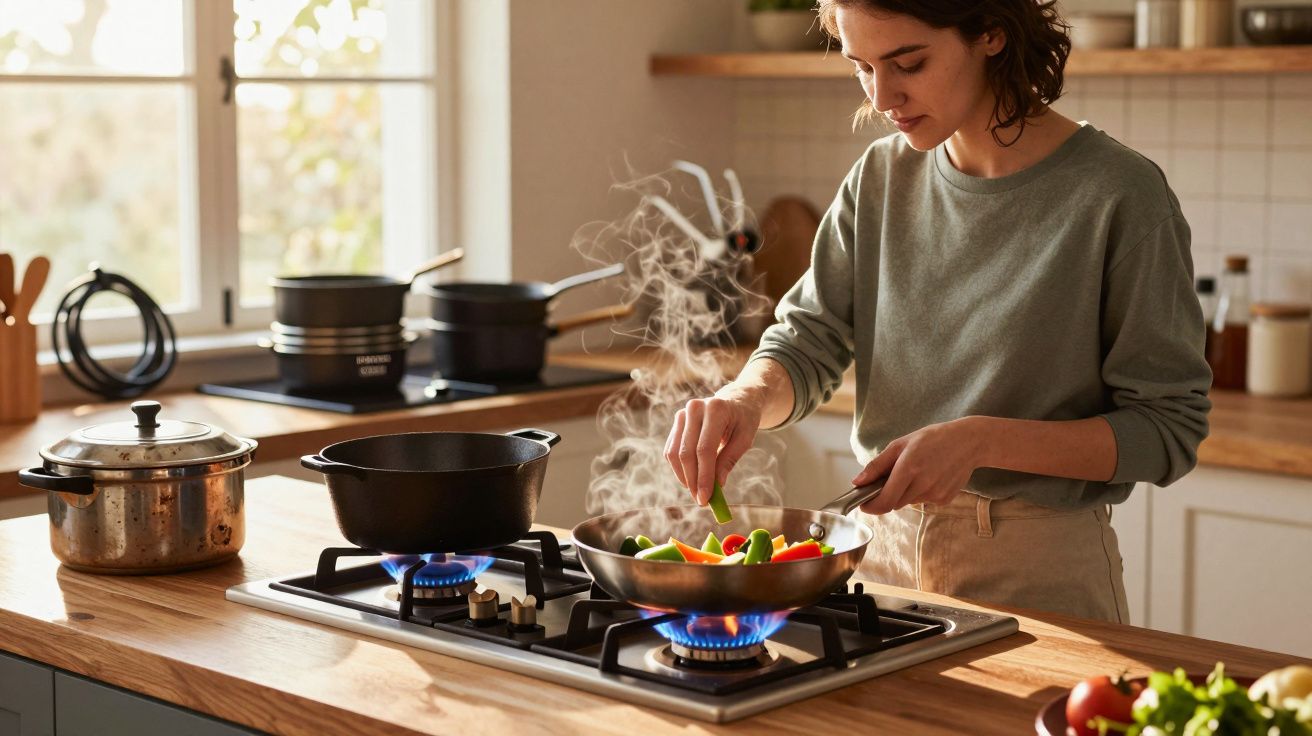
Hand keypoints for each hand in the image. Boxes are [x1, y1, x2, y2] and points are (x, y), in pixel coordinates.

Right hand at [664, 385, 763, 504]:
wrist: (736, 399)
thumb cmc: (744, 420)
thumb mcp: (745, 439)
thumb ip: (729, 460)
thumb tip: (716, 486)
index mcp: (716, 409)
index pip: (704, 449)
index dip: (703, 476)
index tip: (705, 499)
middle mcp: (695, 408)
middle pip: (687, 453)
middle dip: (692, 481)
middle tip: (701, 501)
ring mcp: (683, 414)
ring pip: (675, 453)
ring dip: (684, 477)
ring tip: (697, 492)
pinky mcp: (677, 422)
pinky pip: (671, 450)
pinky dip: (679, 468)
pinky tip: (691, 479)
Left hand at [852, 417, 987, 514]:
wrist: (970, 442)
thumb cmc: (933, 439)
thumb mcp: (901, 444)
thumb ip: (877, 465)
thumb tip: (857, 482)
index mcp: (909, 468)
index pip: (884, 501)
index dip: (870, 507)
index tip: (863, 504)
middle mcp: (923, 484)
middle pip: (894, 502)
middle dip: (888, 494)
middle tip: (894, 476)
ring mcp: (936, 494)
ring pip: (908, 502)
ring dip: (905, 492)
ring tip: (917, 471)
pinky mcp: (945, 499)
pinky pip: (924, 501)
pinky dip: (921, 492)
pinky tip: (931, 476)